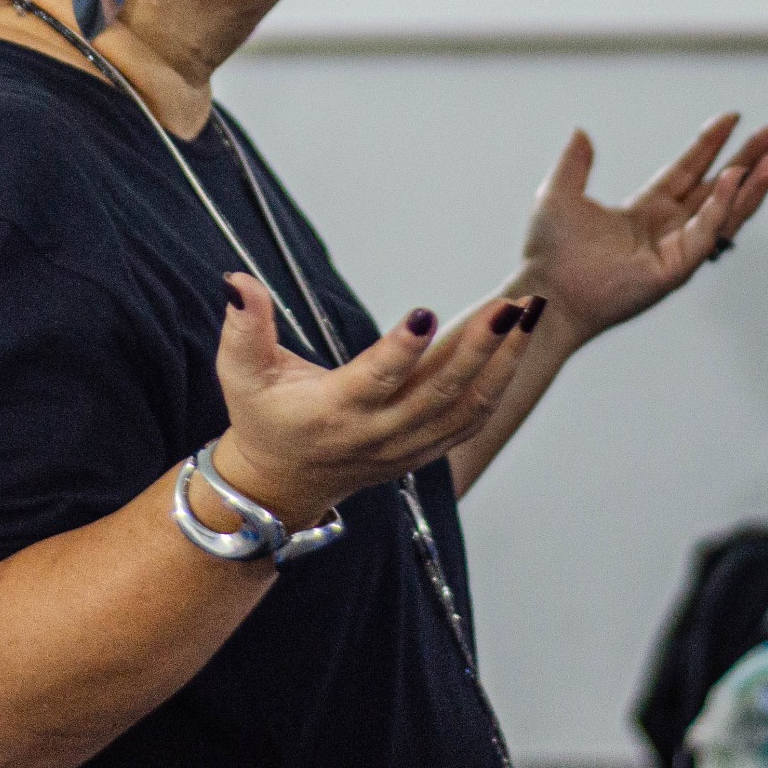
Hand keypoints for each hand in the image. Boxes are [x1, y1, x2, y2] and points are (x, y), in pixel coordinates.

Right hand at [206, 274, 541, 528]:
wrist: (279, 485)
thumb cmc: (260, 418)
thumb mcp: (240, 373)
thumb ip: (244, 328)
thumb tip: (237, 282)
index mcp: (333, 412)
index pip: (375, 380)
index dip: (401, 349)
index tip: (427, 313)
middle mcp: (377, 434)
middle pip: (438, 394)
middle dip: (479, 348)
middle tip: (508, 305)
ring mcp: (406, 447)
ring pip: (467, 408)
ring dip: (505, 362)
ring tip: (530, 315)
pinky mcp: (424, 451)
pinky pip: (472, 420)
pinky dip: (501, 384)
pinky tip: (522, 344)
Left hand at [519, 114, 767, 342]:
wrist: (546, 291)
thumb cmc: (550, 252)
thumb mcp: (559, 193)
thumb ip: (575, 162)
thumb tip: (581, 132)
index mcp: (645, 210)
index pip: (688, 170)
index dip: (710, 144)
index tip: (733, 118)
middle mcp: (666, 228)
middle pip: (718, 187)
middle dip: (749, 160)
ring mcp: (675, 249)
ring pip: (725, 210)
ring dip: (754, 184)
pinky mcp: (676, 269)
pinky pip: (706, 232)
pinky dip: (722, 205)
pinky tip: (735, 177)